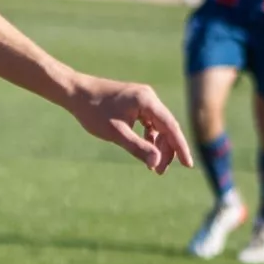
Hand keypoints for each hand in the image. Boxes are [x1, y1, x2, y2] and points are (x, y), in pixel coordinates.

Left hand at [66, 76, 192, 173]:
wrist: (75, 92)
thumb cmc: (93, 111)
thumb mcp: (115, 133)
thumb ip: (137, 147)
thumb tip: (157, 162)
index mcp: (147, 101)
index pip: (171, 126)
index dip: (180, 147)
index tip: (188, 165)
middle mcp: (149, 97)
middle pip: (167, 127)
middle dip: (166, 150)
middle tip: (160, 172)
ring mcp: (143, 99)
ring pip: (158, 126)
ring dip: (158, 145)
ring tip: (154, 167)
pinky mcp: (136, 103)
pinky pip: (149, 123)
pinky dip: (149, 137)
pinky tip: (147, 150)